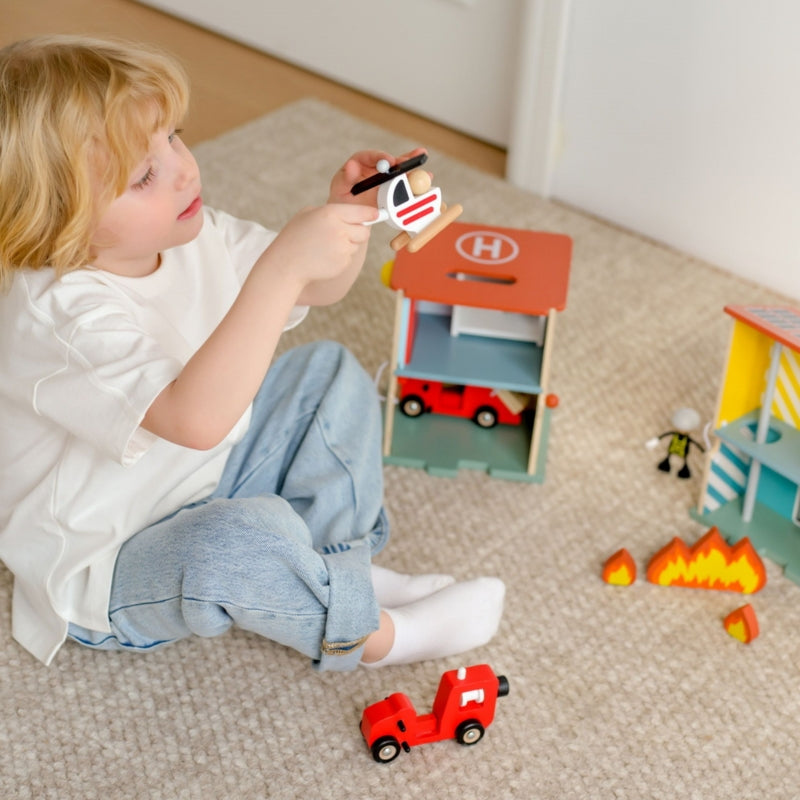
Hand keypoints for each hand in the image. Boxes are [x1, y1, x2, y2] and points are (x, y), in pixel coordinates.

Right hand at [262, 202, 377, 290]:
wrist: (286, 264)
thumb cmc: (295, 237)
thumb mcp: (308, 214)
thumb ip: (331, 212)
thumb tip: (353, 215)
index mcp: (330, 214)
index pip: (361, 213)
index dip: (370, 214)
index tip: (376, 215)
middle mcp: (339, 230)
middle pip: (364, 231)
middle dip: (358, 232)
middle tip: (343, 233)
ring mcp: (342, 249)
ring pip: (356, 245)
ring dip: (347, 245)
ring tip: (326, 247)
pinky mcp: (343, 264)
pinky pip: (349, 258)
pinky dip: (341, 257)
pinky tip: (325, 257)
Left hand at [329, 147, 428, 205]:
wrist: (348, 218)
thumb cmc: (342, 203)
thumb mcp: (340, 190)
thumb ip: (345, 178)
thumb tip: (351, 165)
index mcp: (358, 165)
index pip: (368, 156)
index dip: (379, 157)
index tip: (389, 160)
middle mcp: (373, 170)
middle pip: (388, 161)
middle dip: (400, 158)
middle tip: (411, 157)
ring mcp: (383, 179)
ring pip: (398, 170)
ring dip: (411, 165)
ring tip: (421, 158)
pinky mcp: (391, 190)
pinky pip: (403, 183)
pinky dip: (414, 181)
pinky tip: (426, 177)